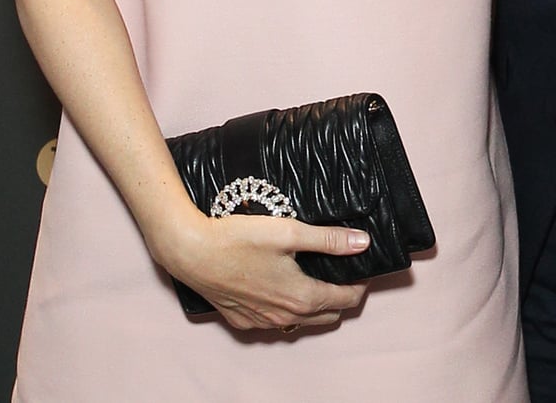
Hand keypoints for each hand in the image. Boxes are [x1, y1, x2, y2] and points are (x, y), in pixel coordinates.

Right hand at [159, 213, 370, 332]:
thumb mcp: (289, 232)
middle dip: (341, 297)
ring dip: (315, 306)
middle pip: (327, 315)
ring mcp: (262, 322)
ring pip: (301, 322)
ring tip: (315, 280)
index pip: (346, 300)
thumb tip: (362, 242)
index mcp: (301, 297)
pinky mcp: (242, 320)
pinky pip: (274, 321)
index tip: (364, 270)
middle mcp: (284, 317)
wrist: (192, 252)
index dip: (360, 285)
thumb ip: (329, 240)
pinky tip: (281, 289)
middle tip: (343, 274)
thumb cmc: (238, 239)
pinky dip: (286, 310)